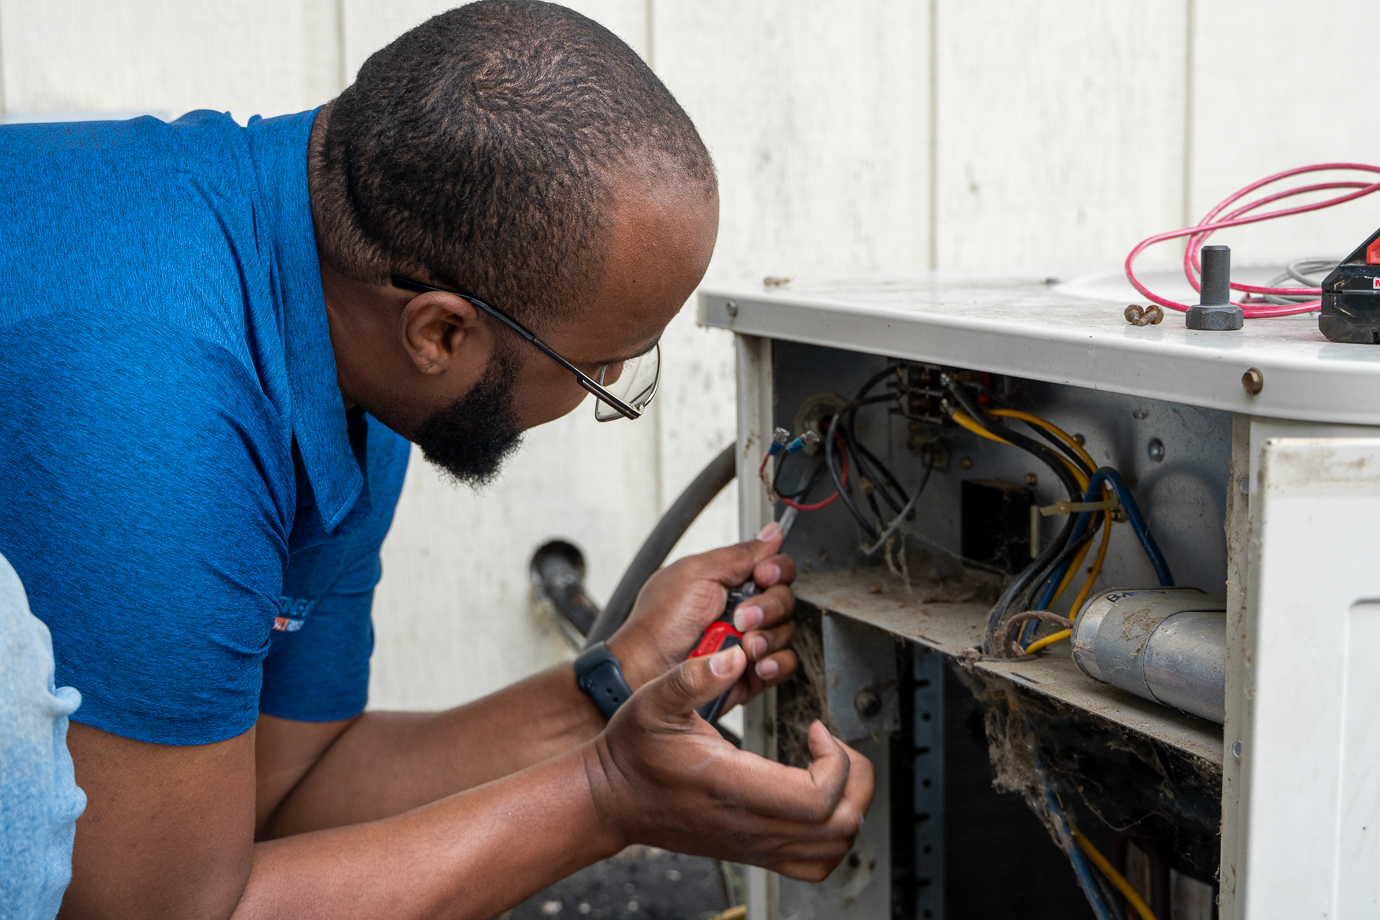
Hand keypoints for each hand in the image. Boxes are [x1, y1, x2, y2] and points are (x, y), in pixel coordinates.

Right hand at [585, 647, 873, 880]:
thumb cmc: (633, 753)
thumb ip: (694, 677)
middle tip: (834, 746)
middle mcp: (751, 825)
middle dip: (855, 779)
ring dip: (848, 806)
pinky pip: (814, 863)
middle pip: (840, 824)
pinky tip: (818, 799)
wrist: (612, 800)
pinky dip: (833, 835)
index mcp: (734, 787)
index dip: (835, 761)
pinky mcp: (753, 851)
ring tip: (831, 769)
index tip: (817, 728)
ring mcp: (754, 845)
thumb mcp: (654, 701)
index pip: (818, 797)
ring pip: (834, 848)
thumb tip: (734, 655)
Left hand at [607, 522, 796, 711]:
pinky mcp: (753, 671)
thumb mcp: (696, 573)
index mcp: (730, 581)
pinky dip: (776, 663)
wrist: (646, 669)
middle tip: (741, 617)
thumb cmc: (660, 622)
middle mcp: (744, 609)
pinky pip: (785, 664)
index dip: (776, 570)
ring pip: (787, 631)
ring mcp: (749, 640)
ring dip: (768, 637)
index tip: (762, 575)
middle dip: (768, 607)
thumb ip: (739, 554)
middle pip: (785, 599)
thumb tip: (772, 534)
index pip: (775, 568)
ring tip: (743, 644)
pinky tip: (756, 663)